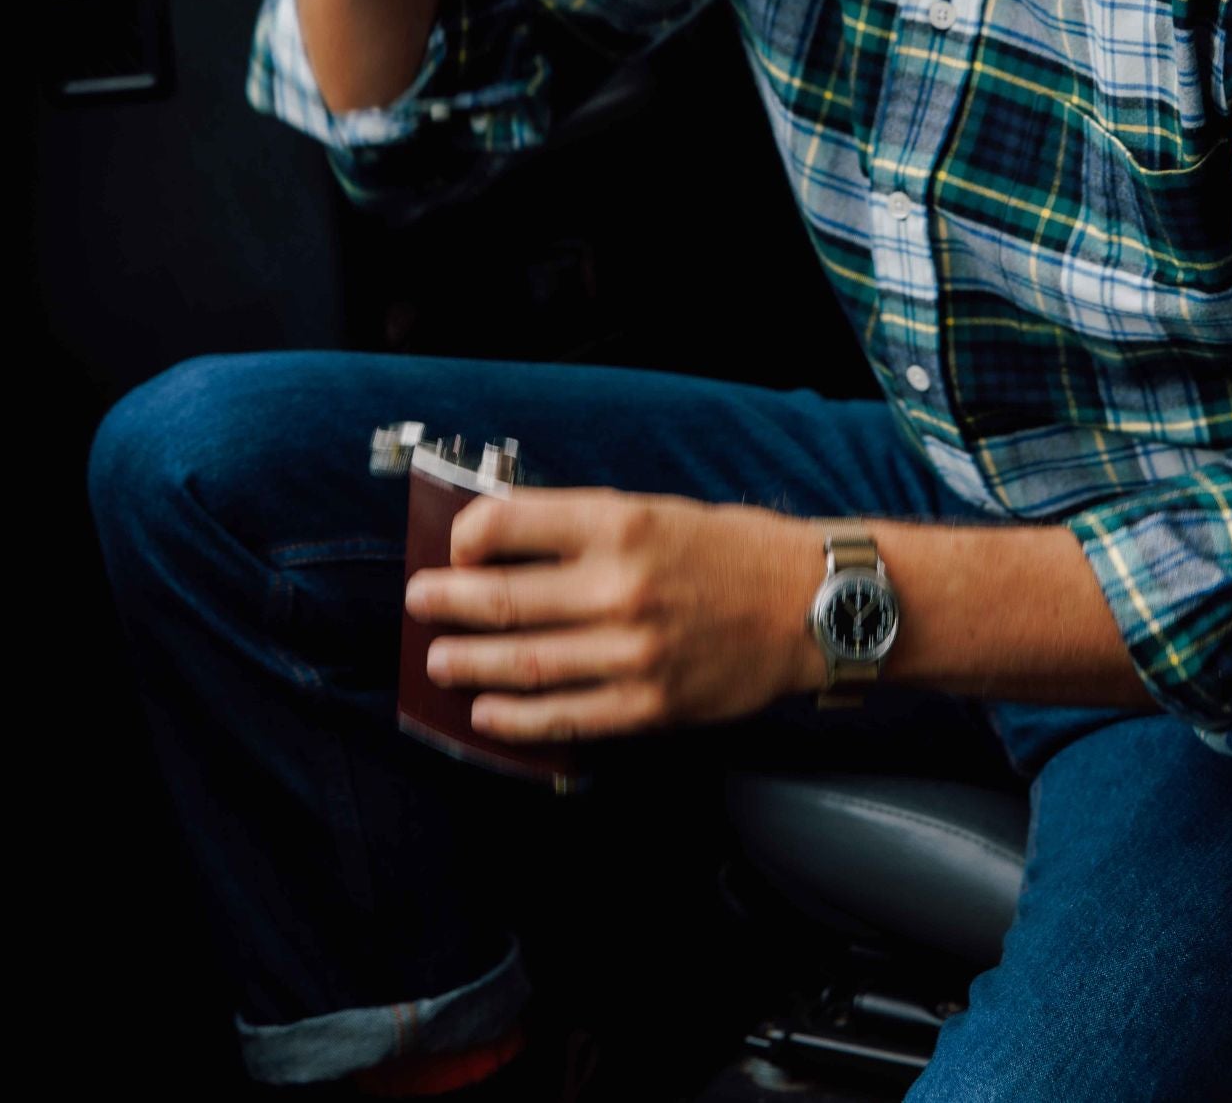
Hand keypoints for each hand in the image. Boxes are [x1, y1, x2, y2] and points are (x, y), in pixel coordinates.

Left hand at [405, 489, 824, 741]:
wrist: (811, 605)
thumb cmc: (732, 551)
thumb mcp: (658, 511)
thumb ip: (586, 527)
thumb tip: (506, 543)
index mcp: (620, 523)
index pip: (509, 524)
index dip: (466, 536)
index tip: (453, 546)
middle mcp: (620, 585)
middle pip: (503, 598)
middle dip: (447, 602)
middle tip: (419, 602)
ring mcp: (632, 651)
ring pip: (522, 663)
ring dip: (468, 664)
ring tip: (438, 660)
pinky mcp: (648, 703)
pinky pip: (563, 717)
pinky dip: (514, 719)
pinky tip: (487, 714)